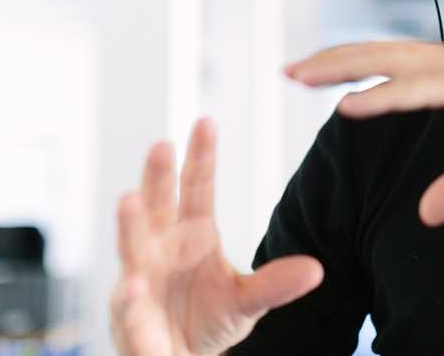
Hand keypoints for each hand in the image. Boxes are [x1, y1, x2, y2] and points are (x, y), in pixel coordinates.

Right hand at [109, 117, 323, 355]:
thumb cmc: (207, 321)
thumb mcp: (247, 301)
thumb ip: (275, 284)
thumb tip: (316, 270)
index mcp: (192, 236)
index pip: (196, 189)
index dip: (200, 158)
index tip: (206, 122)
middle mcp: (161, 251)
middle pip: (158, 207)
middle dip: (157, 178)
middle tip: (161, 145)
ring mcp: (141, 282)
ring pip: (133, 249)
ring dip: (130, 225)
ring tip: (129, 198)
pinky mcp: (130, 321)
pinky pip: (127, 308)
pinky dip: (128, 299)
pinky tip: (133, 286)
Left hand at [284, 42, 443, 226]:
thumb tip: (426, 214)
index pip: (390, 64)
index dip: (349, 67)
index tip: (308, 76)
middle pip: (381, 55)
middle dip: (332, 61)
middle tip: (288, 69)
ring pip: (394, 63)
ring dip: (345, 68)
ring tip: (303, 77)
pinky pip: (424, 88)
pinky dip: (385, 95)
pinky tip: (352, 103)